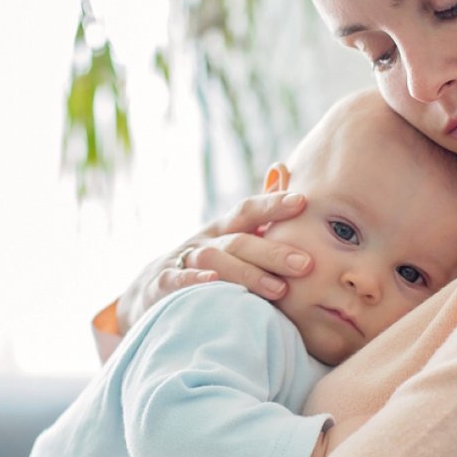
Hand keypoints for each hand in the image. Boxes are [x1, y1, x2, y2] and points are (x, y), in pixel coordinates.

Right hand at [115, 192, 313, 332]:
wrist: (150, 287)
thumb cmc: (207, 260)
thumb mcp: (230, 233)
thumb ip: (259, 209)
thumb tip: (282, 167)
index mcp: (224, 228)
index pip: (248, 210)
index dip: (272, 204)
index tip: (302, 201)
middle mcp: (204, 240)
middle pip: (238, 241)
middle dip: (273, 252)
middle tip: (306, 263)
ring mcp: (182, 261)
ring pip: (214, 260)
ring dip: (247, 273)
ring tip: (279, 289)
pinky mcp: (162, 284)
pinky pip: (177, 280)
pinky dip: (195, 280)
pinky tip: (214, 282)